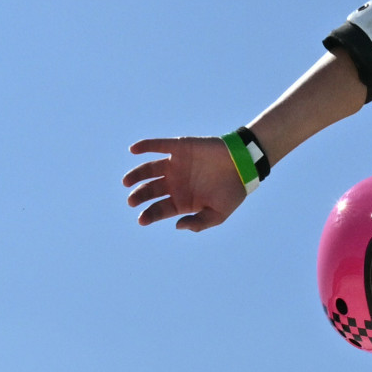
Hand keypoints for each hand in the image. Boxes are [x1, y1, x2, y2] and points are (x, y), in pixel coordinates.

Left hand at [124, 137, 245, 230]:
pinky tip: (133, 150)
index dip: (149, 215)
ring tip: (126, 182)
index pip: (160, 209)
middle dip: (139, 196)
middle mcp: (175, 183)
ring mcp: (176, 165)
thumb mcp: (218, 214)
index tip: (141, 219)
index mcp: (182, 201)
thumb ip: (198, 222)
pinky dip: (145, 146)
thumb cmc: (232, 192)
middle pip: (150, 191)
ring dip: (136, 174)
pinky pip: (158, 145)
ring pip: (149, 170)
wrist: (244, 165)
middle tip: (131, 201)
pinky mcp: (180, 147)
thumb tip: (177, 225)